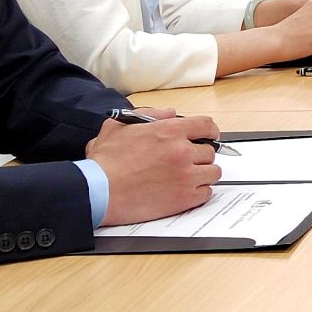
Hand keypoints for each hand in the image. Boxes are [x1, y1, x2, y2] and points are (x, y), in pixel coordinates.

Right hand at [87, 113, 221, 225]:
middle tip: (188, 161)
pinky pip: (206, 193)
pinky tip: (185, 192)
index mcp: (169, 131)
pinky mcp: (184, 199)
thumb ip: (148, 114)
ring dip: (203, 174)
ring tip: (188, 177)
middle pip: (209, 151)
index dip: (210, 131)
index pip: (206, 125)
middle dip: (200, 156)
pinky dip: (199, 193)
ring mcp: (186, 176)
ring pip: (212, 172)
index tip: (209, 136)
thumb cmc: (104, 163)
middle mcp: (182, 152)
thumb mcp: (118, 126)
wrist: (98, 191)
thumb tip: (168, 113)